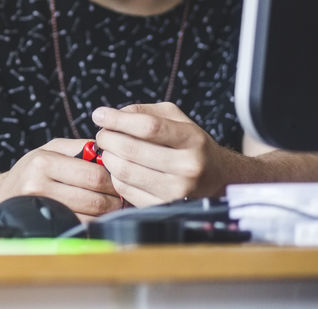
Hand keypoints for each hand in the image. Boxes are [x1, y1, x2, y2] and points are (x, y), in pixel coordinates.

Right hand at [0, 138, 121, 217]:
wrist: (1, 195)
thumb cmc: (31, 170)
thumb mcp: (49, 149)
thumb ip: (79, 147)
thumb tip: (109, 149)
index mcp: (44, 162)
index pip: (94, 175)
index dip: (113, 180)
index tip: (119, 180)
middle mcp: (39, 184)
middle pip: (95, 197)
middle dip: (114, 199)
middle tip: (119, 196)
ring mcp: (42, 207)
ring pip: (91, 215)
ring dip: (107, 213)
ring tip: (110, 205)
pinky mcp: (45, 224)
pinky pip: (81, 227)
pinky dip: (95, 222)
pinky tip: (95, 215)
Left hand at [93, 102, 230, 205]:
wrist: (218, 178)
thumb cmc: (190, 143)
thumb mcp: (176, 118)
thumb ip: (144, 111)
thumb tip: (110, 115)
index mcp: (192, 140)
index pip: (148, 127)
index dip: (117, 120)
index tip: (99, 115)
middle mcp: (188, 167)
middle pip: (132, 150)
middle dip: (107, 138)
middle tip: (102, 133)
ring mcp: (177, 191)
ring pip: (125, 171)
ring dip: (108, 157)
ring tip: (109, 149)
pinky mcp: (164, 207)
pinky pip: (126, 190)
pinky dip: (115, 176)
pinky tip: (120, 167)